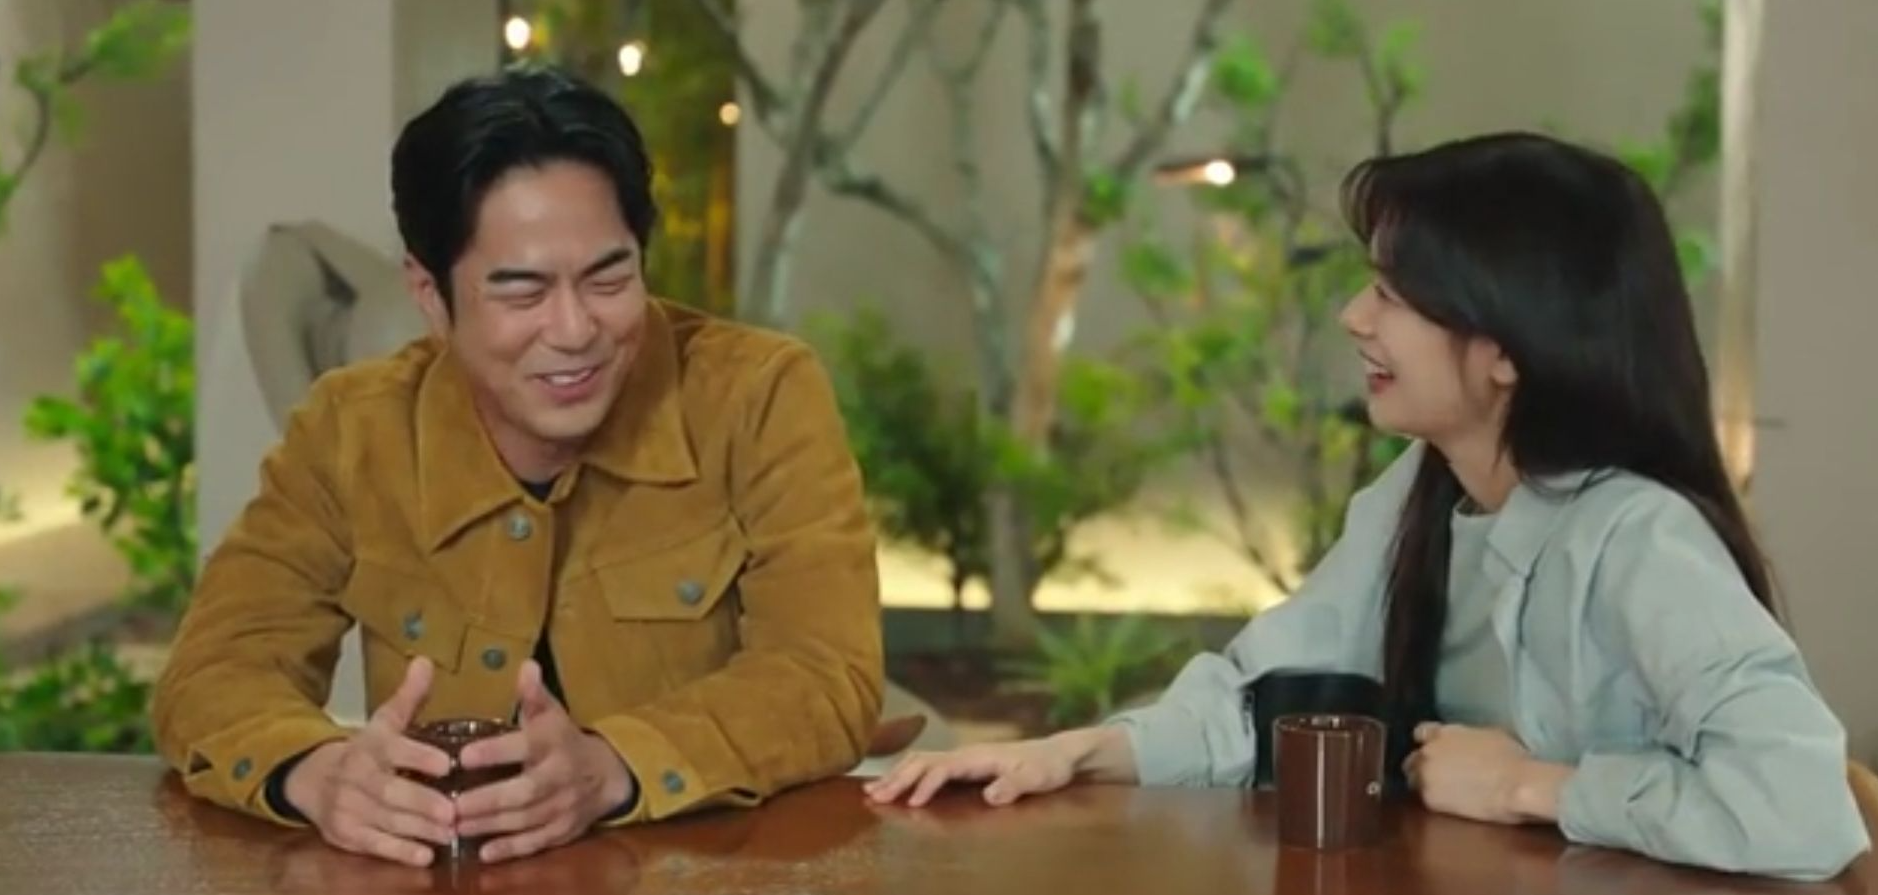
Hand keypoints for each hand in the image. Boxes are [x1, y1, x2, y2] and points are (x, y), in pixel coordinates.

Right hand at [283, 657, 455, 866]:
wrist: (312, 779)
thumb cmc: (366, 750)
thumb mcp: (384, 721)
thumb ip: (409, 697)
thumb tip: (424, 661)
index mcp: (371, 745)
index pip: (394, 749)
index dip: (420, 756)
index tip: (448, 764)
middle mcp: (357, 776)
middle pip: (389, 791)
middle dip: (422, 802)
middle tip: (454, 812)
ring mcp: (348, 808)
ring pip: (385, 820)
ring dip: (418, 829)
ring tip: (451, 833)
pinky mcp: (346, 834)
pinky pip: (373, 844)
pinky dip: (398, 852)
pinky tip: (424, 856)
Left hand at [453, 660, 633, 861]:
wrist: (606, 775)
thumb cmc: (563, 740)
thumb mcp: (552, 714)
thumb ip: (534, 695)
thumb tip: (526, 665)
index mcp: (554, 742)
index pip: (525, 745)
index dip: (495, 752)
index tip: (462, 756)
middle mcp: (561, 775)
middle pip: (524, 791)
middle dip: (488, 800)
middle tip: (452, 805)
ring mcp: (563, 806)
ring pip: (526, 819)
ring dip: (490, 825)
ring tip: (456, 826)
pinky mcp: (563, 830)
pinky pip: (537, 842)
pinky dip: (511, 849)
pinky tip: (484, 853)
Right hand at [862, 727, 1123, 807]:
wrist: (1058, 754)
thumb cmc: (1048, 768)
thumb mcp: (1038, 778)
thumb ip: (1015, 786)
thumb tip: (991, 795)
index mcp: (978, 756)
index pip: (943, 768)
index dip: (927, 785)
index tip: (912, 805)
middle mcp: (965, 754)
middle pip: (922, 761)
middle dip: (898, 778)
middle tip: (873, 797)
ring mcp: (962, 758)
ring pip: (920, 761)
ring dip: (896, 775)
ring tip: (871, 792)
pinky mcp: (963, 765)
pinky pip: (927, 767)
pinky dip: (906, 774)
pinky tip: (894, 785)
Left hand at [1402, 722, 1571, 823]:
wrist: (1516, 785)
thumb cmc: (1512, 758)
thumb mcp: (1487, 735)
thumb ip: (1466, 738)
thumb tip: (1466, 743)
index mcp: (1443, 733)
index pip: (1420, 732)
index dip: (1427, 742)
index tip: (1436, 749)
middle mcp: (1428, 752)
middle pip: (1412, 759)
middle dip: (1422, 765)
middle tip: (1439, 775)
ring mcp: (1426, 775)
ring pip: (1413, 780)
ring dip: (1424, 783)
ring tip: (1444, 792)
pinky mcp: (1429, 799)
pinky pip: (1424, 798)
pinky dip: (1434, 799)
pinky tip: (1449, 803)